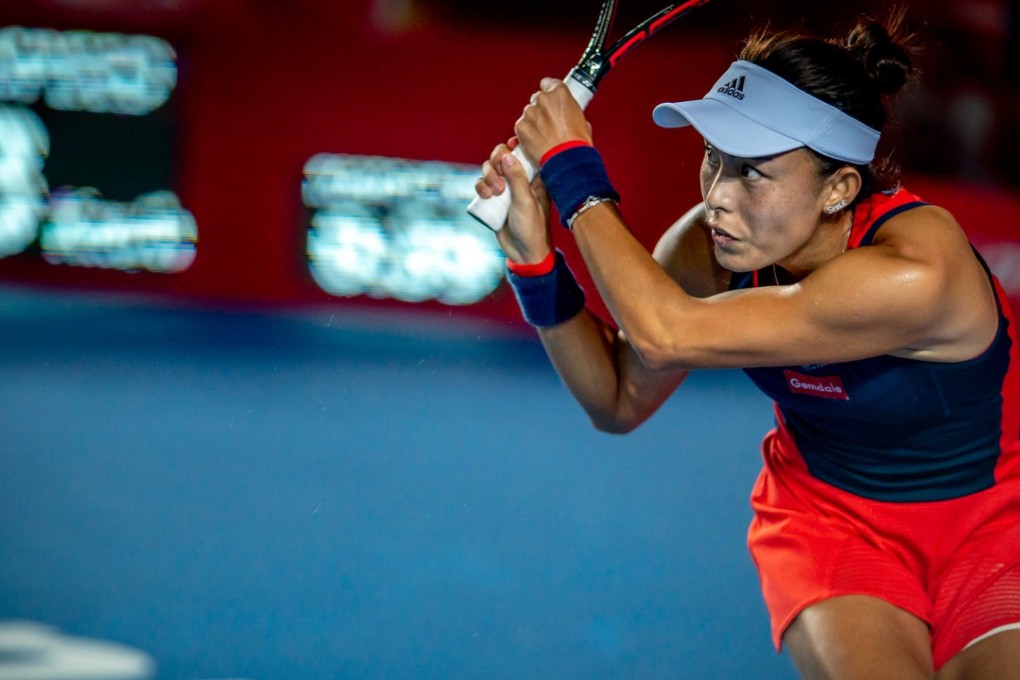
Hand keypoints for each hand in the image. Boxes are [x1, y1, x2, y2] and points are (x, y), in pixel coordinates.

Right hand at [474, 138, 551, 262]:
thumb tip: (507, 155)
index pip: (523, 151)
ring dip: (488, 176)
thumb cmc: (531, 227)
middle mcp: (520, 179)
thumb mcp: (525, 201)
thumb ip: (517, 178)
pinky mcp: (494, 199)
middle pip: (502, 157)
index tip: (510, 148)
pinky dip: (480, 186)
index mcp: (535, 176)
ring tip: (494, 194)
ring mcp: (506, 189)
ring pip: (490, 170)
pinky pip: (482, 184)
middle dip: (496, 163)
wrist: (523, 253)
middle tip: (500, 181)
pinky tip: (485, 196)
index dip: (514, 146)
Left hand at [514, 78, 592, 164]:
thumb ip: (570, 111)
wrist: (566, 160)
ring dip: (534, 122)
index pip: (548, 83)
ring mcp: (530, 112)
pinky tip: (536, 142)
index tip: (550, 99)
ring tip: (544, 136)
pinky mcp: (521, 126)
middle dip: (542, 109)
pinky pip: (521, 126)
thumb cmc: (576, 143)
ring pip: (529, 113)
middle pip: (537, 99)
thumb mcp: (582, 121)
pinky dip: (526, 133)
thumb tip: (569, 116)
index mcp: (559, 93)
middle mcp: (543, 99)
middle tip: (549, 124)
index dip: (549, 92)